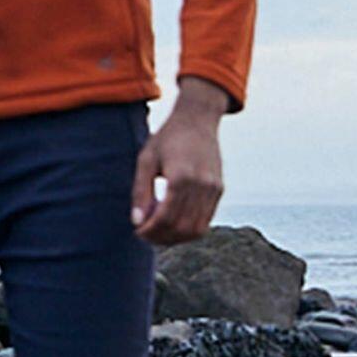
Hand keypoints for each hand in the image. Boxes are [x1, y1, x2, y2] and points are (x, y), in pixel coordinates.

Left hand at [131, 77, 224, 244]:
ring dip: (176, 237)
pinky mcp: (219, 189)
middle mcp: (201, 185)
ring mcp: (213, 188)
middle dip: (161, 237)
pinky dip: (190, 229)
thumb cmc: (167, 137)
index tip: (137, 231)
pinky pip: (206, 220)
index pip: (166, 217)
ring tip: (158, 232)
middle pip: (181, 227)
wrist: (197, 119)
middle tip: (145, 234)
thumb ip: (141, 191)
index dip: (151, 230)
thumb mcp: (146, 159)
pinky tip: (173, 223)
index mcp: (181, 176)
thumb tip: (137, 222)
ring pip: (196, 229)